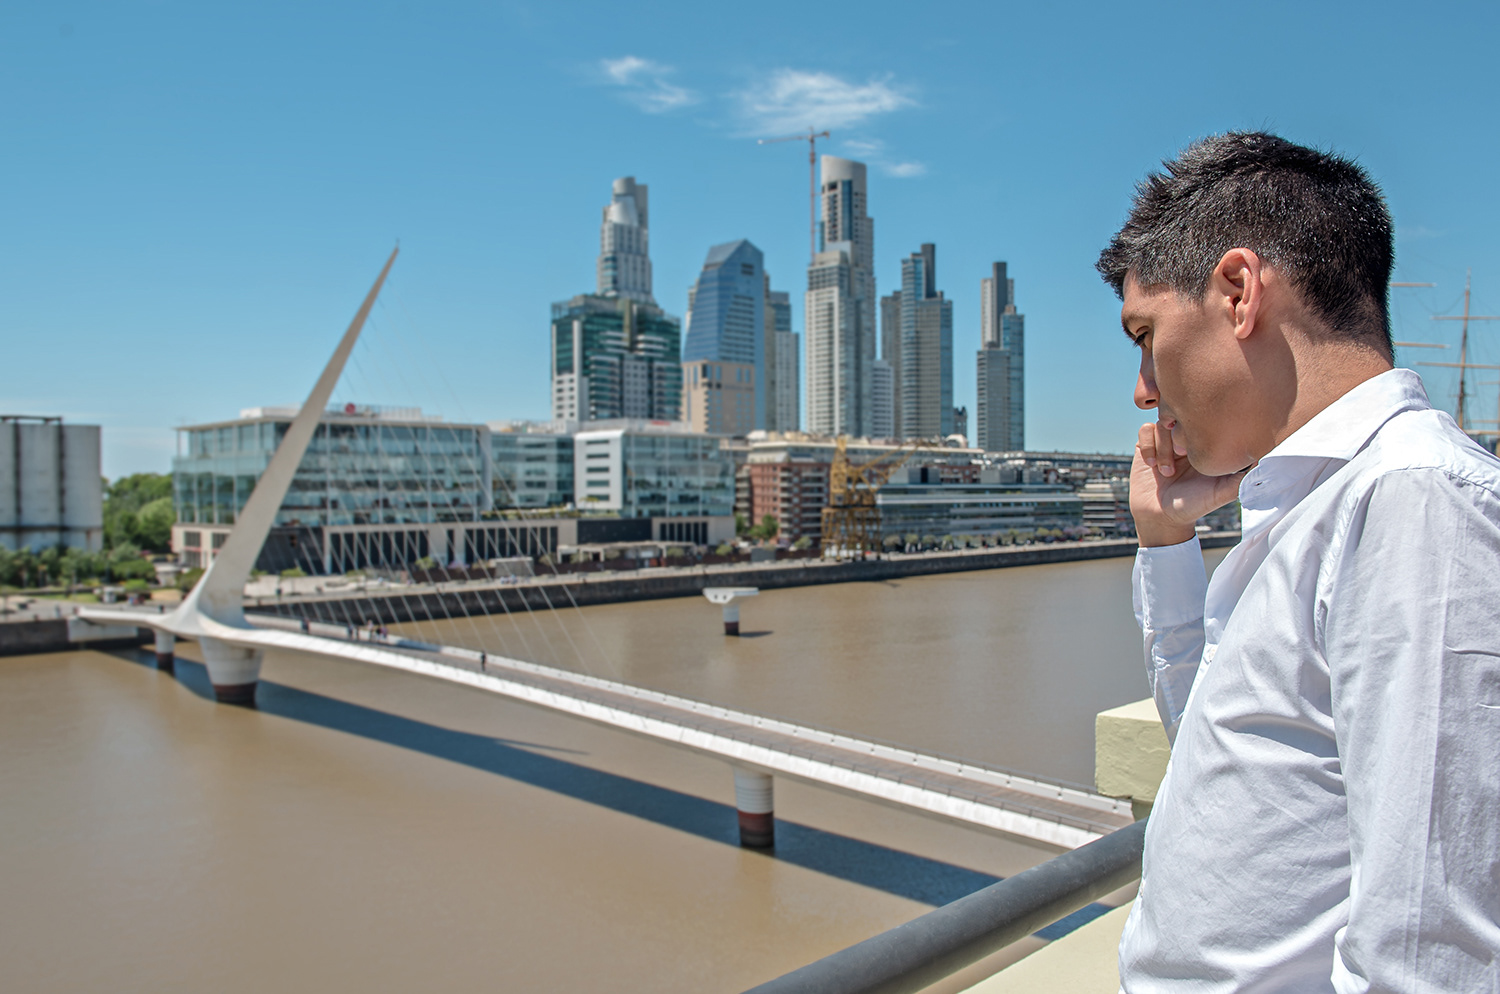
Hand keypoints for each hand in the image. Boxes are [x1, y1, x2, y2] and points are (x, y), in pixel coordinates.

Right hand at [1130, 422, 1245, 547]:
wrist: (1161, 517)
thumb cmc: (1195, 505)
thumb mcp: (1221, 492)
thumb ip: (1241, 478)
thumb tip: (1264, 462)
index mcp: (1206, 443)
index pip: (1206, 418)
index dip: (1200, 429)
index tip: (1199, 454)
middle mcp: (1187, 438)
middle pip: (1182, 415)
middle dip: (1180, 436)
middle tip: (1183, 457)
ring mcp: (1167, 440)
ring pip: (1162, 422)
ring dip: (1163, 447)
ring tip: (1167, 471)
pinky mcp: (1147, 444)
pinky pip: (1145, 429)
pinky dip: (1149, 447)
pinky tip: (1152, 465)